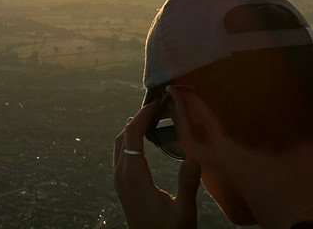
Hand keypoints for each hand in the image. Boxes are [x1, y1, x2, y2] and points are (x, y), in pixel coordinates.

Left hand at [113, 99, 200, 228]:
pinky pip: (121, 156)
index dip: (142, 116)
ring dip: (131, 131)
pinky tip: (141, 143)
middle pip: (123, 138)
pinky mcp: (122, 187)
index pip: (132, 136)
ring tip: (148, 119)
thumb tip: (193, 157)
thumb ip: (187, 184)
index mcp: (133, 176)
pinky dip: (129, 142)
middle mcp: (121, 175)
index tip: (154, 103)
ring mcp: (119, 181)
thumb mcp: (183, 211)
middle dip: (137, 120)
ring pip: (119, 146)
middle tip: (155, 107)